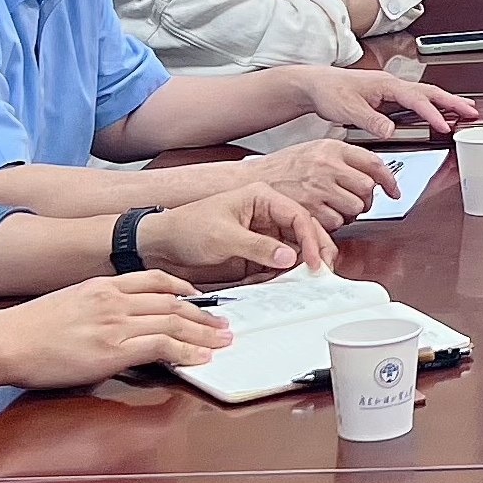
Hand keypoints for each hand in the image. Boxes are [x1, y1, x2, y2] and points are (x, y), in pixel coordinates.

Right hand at [1, 271, 230, 389]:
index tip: (200, 298)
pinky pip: (161, 347)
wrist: (4, 341)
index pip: (155, 280)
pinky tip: (199, 358)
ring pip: (173, 323)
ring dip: (203, 333)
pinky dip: (186, 351)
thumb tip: (115, 323)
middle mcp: (113, 299)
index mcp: (102, 286)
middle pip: (172, 302)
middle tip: (224, 324)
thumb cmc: (28, 330)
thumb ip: (96, 308)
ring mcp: (114, 323)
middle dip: (203, 314)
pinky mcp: (112, 350)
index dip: (184, 289)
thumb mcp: (67, 304)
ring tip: (223, 341)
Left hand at [136, 184, 334, 283]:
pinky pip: (277, 264)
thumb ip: (258, 247)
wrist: (160, 246)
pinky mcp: (255, 253)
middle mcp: (265, 215)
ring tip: (305, 280)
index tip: (315, 261)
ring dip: (300, 266)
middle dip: (314, 251)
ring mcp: (262, 235)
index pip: (298, 216)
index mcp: (260, 198)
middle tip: (323, 272)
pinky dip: (283, 275)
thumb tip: (289, 256)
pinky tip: (284, 283)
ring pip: (294, 249)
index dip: (312, 239)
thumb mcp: (223, 237)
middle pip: (303, 231)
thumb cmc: (185, 228)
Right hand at [245, 135, 396, 224]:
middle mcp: (327, 166)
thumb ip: (344, 158)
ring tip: (337, 207)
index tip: (394, 190)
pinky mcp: (309, 209)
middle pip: (368, 188)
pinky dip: (335, 223)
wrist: (252, 180)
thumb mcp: (315, 150)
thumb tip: (374, 173)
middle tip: (356, 200)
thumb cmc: (284, 167)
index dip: (389, 180)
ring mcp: (318, 188)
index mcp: (332, 148)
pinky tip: (324, 215)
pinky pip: (338, 222)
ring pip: (356, 208)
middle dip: (367, 199)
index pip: (374, 163)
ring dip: (352, 212)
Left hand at [294, 65, 480, 137]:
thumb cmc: (330, 92)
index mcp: (386, 85)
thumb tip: (390, 130)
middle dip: (453, 102)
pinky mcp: (389, 96)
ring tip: (466, 110)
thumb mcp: (348, 110)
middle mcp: (393, 84)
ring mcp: (392, 90)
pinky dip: (433, 105)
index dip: (433, 114)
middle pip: (430, 92)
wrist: (316, 84)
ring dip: (447, 102)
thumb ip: (371, 121)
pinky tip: (439, 112)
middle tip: (472, 112)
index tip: (445, 127)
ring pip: (426, 94)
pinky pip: (417, 100)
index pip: (416, 100)